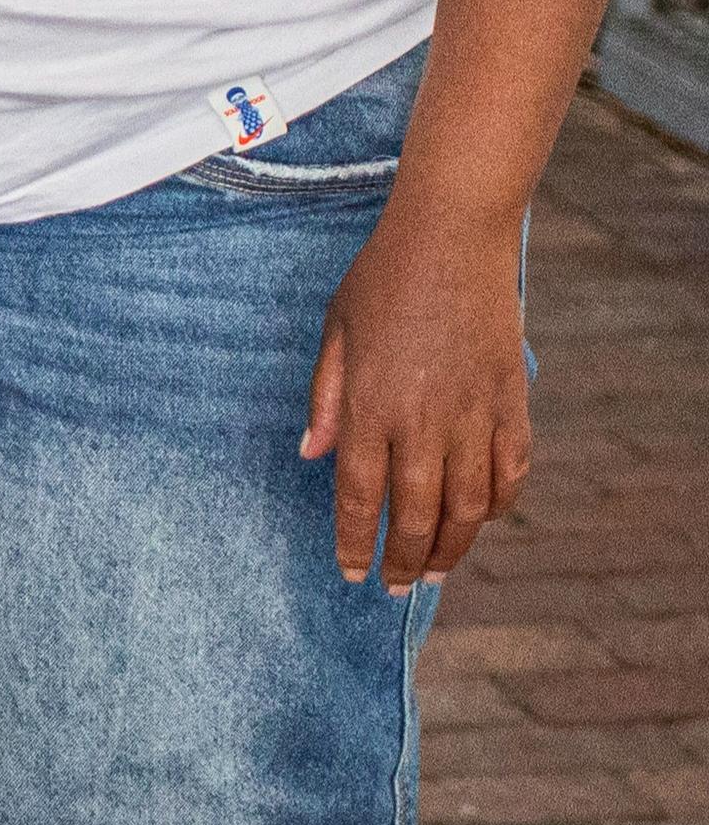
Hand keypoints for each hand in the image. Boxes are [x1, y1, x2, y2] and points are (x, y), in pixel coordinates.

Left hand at [303, 200, 534, 586]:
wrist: (452, 239)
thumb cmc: (382, 279)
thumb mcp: (336, 330)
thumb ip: (326, 397)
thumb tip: (311, 455)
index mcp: (371, 407)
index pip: (360, 496)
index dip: (354, 541)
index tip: (350, 572)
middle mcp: (424, 423)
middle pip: (418, 515)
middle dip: (405, 560)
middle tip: (394, 585)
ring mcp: (474, 417)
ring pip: (470, 508)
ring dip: (454, 547)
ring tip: (437, 570)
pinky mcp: (513, 405)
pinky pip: (511, 473)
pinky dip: (500, 504)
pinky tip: (483, 518)